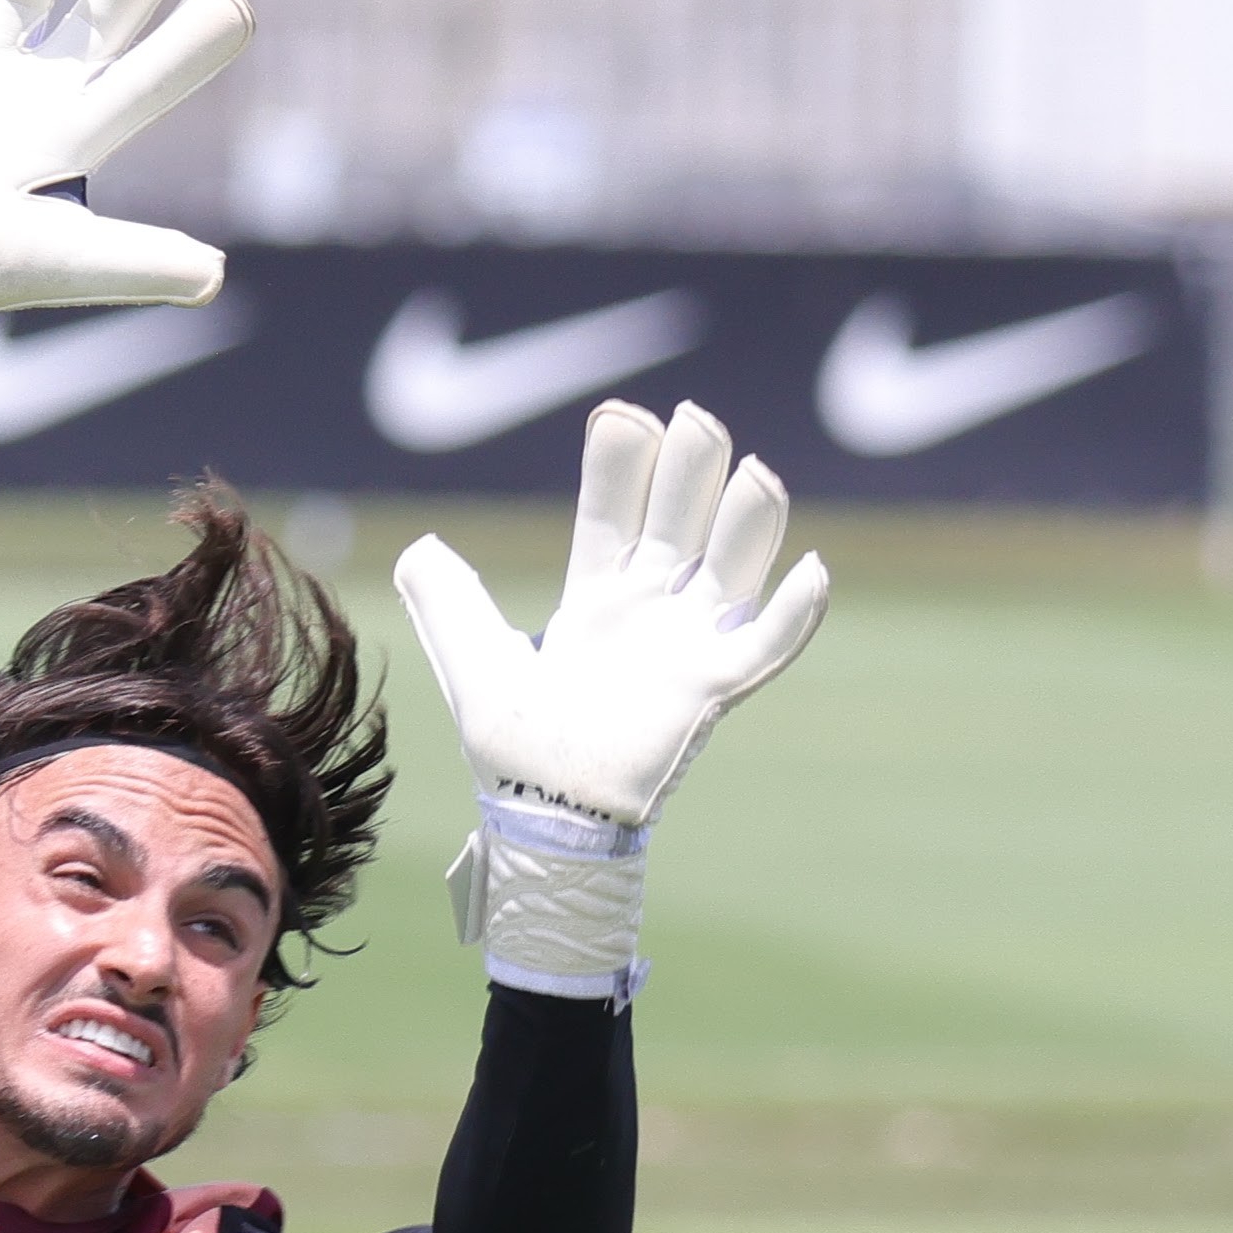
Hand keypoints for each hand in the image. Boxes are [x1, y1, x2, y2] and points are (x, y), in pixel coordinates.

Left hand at [391, 400, 830, 835]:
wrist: (544, 818)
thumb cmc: (514, 748)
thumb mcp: (471, 661)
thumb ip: (446, 601)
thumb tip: (416, 545)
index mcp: (596, 598)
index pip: (615, 513)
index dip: (622, 465)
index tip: (623, 414)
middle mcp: (650, 611)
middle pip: (681, 522)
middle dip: (691, 470)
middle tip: (697, 417)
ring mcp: (686, 646)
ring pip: (732, 566)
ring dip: (749, 521)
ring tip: (756, 470)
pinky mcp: (710, 689)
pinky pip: (766, 645)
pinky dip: (797, 611)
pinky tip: (815, 568)